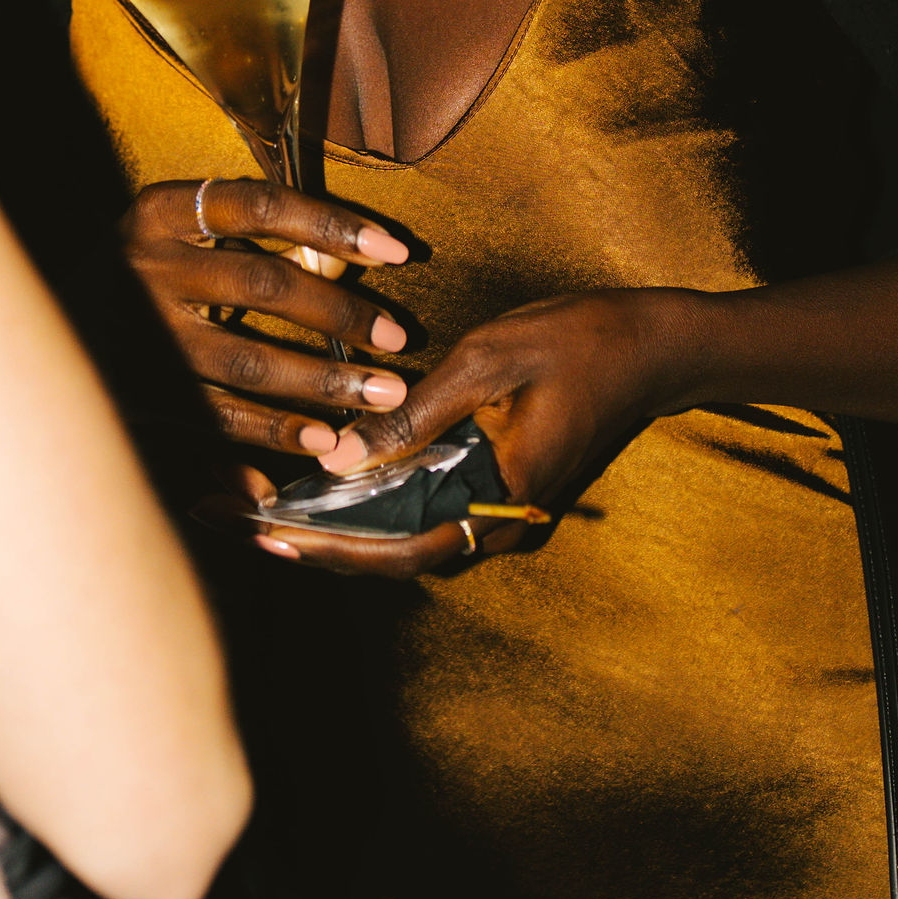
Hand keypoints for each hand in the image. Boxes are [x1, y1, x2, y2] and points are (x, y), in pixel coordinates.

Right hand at [122, 176, 416, 460]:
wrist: (31, 332)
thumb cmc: (131, 276)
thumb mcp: (171, 237)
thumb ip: (243, 239)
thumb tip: (346, 259)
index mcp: (159, 212)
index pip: (258, 204)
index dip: (333, 223)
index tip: (396, 248)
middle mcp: (144, 265)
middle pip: (262, 284)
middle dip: (341, 313)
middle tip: (399, 336)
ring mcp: (137, 333)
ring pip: (247, 360)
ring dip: (324, 381)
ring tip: (383, 393)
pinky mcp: (135, 392)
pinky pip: (218, 416)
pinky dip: (273, 431)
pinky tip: (322, 440)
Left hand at [256, 287, 694, 577]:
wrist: (659, 348)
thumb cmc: (581, 341)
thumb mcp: (488, 360)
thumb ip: (414, 415)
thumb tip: (338, 460)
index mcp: (503, 498)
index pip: (401, 549)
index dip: (330, 549)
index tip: (266, 535)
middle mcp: (505, 524)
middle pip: (397, 557)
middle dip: (318, 546)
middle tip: (238, 523)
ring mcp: (506, 513)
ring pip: (410, 540)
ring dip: (342, 530)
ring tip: (267, 508)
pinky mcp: (502, 492)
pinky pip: (430, 514)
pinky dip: (377, 507)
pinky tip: (330, 486)